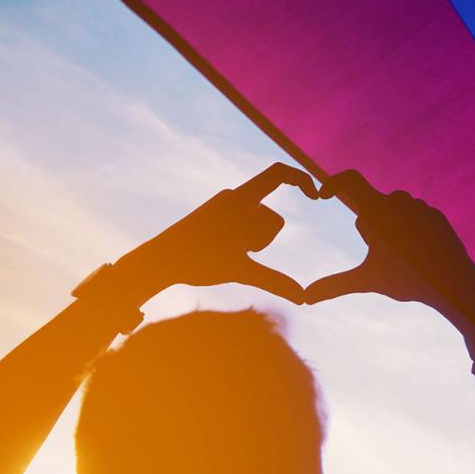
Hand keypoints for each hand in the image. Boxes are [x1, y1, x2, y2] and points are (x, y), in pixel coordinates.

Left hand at [117, 163, 317, 301]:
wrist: (159, 260)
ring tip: (228, 254)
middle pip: (271, 217)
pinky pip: (245, 225)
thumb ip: (275, 282)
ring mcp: (224, 206)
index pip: (278, 174)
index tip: (315, 197)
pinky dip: (244, 240)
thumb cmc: (197, 262)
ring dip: (253, 242)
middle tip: (239, 254)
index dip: (301, 178)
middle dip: (265, 239)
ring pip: (258, 224)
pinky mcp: (216, 215)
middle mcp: (233, 197)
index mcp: (241, 200)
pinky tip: (226, 253)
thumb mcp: (240, 272)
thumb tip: (303, 298)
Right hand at [303, 170, 474, 312]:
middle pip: (371, 206)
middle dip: (370, 227)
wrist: (452, 281)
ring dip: (390, 227)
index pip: (350, 179)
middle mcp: (398, 201)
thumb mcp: (367, 281)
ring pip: (394, 211)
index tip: (324, 195)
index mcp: (378, 210)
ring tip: (401, 255)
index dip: (333, 183)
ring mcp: (419, 206)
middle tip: (381, 253)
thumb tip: (305, 299)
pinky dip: (410, 231)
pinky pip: (414, 217)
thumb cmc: (407, 280)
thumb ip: (334, 285)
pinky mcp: (435, 214)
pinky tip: (418, 252)